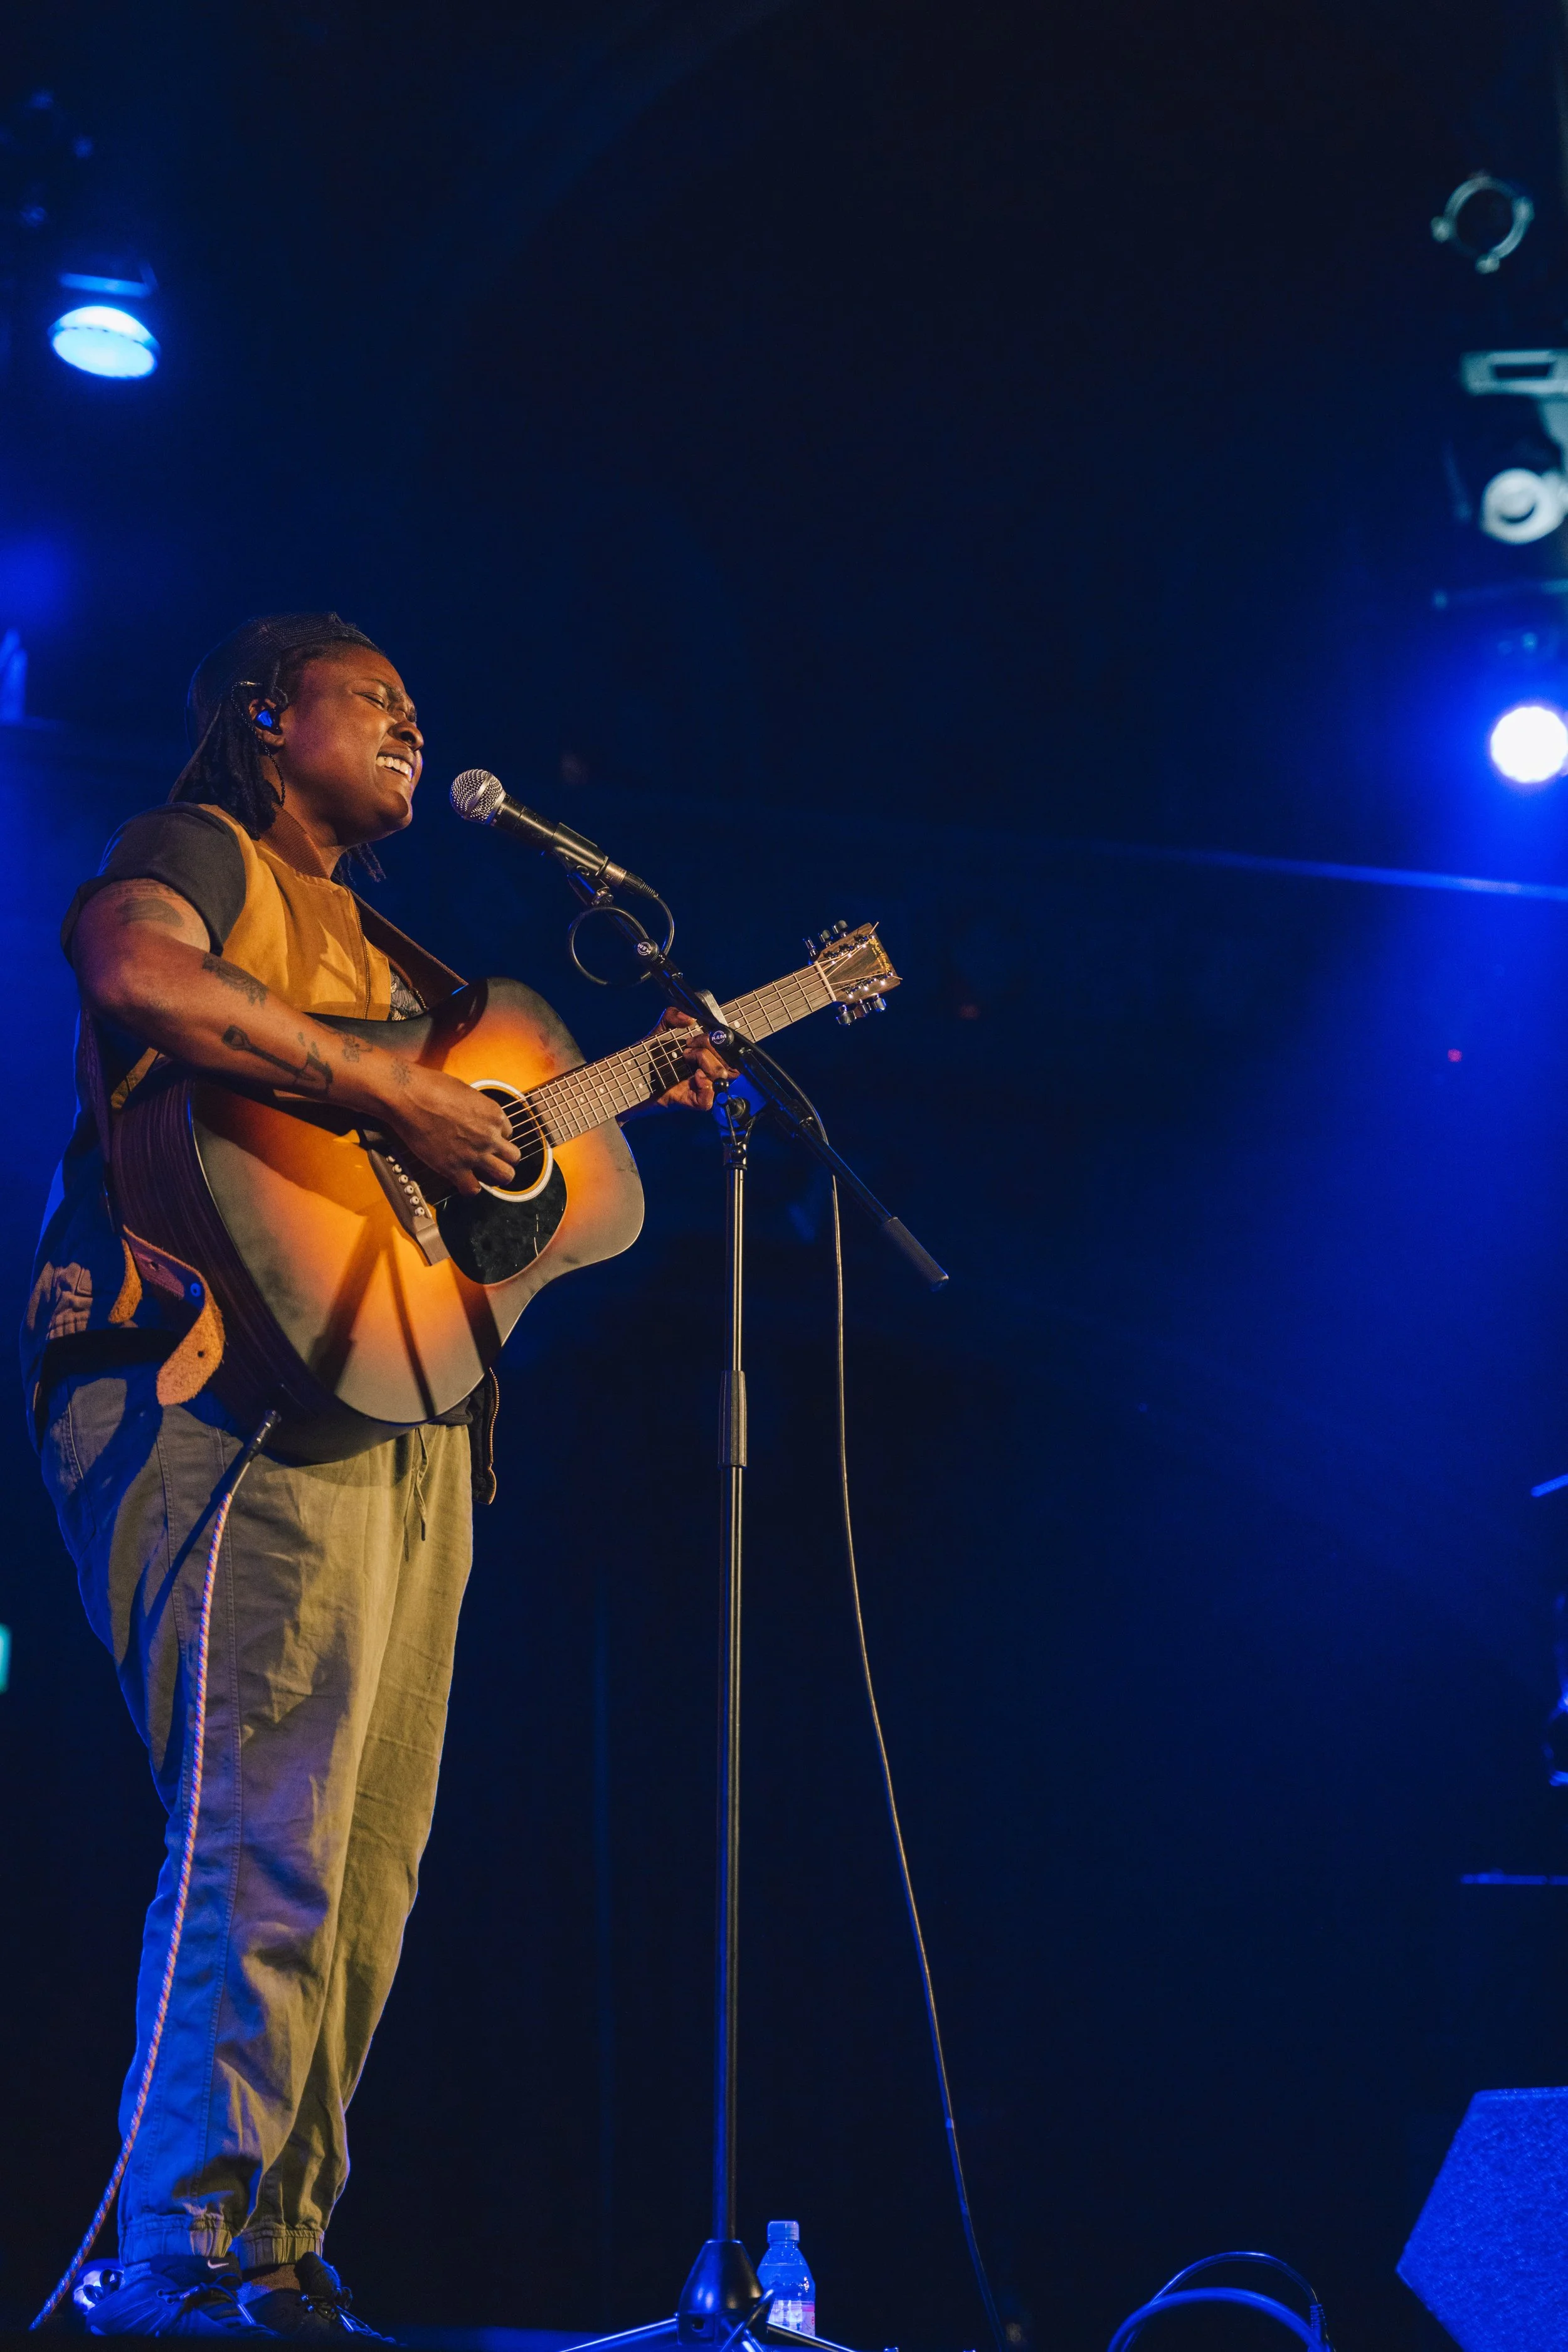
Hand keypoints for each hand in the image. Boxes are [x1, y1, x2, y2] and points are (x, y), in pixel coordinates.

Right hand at [376, 1063, 520, 1195]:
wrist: (409, 1096)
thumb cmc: (431, 1087)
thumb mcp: (466, 1091)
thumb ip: (477, 1107)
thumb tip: (474, 1114)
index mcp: (494, 1114)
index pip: (508, 1133)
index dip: (496, 1137)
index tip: (485, 1138)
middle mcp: (489, 1136)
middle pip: (513, 1157)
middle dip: (504, 1160)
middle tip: (492, 1160)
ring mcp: (474, 1154)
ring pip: (504, 1176)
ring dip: (495, 1177)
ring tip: (484, 1175)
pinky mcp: (455, 1168)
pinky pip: (472, 1189)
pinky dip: (469, 1188)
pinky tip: (462, 1181)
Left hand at [648, 1006, 730, 1111]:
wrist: (629, 1077)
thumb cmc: (647, 1056)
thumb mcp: (660, 1030)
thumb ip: (673, 1014)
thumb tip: (689, 1018)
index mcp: (705, 1057)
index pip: (728, 1050)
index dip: (717, 1040)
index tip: (693, 1038)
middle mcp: (706, 1072)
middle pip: (729, 1061)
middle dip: (709, 1048)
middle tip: (687, 1048)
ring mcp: (700, 1088)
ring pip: (722, 1076)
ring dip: (707, 1062)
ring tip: (686, 1059)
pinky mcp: (690, 1102)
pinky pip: (708, 1100)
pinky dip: (706, 1087)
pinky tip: (696, 1077)